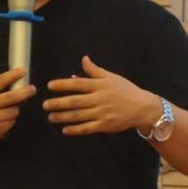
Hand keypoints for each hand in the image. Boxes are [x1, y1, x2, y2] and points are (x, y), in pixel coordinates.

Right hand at [0, 68, 35, 143]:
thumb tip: (17, 80)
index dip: (12, 75)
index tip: (23, 71)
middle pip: (10, 97)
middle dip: (24, 92)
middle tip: (32, 89)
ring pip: (14, 111)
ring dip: (15, 108)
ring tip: (7, 109)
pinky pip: (12, 121)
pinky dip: (11, 118)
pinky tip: (3, 118)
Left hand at [43, 56, 160, 135]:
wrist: (143, 107)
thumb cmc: (126, 90)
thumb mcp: (111, 77)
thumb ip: (95, 70)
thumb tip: (83, 59)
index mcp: (99, 85)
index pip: (77, 84)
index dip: (62, 84)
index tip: (49, 86)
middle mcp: (99, 99)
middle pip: (75, 101)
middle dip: (58, 103)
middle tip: (45, 105)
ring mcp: (102, 113)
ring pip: (78, 115)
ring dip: (63, 117)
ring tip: (50, 117)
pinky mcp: (105, 125)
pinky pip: (87, 128)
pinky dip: (75, 130)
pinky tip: (65, 130)